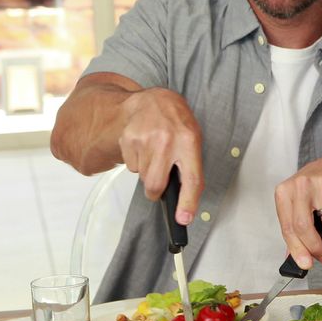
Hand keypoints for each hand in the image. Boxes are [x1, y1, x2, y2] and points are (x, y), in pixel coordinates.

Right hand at [118, 87, 203, 224]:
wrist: (152, 101)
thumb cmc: (176, 122)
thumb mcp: (193, 139)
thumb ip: (190, 166)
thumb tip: (187, 200)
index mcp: (189, 141)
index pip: (191, 178)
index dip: (188, 202)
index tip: (184, 219)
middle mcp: (167, 141)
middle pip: (156, 184)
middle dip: (156, 192)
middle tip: (159, 184)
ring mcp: (145, 140)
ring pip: (142, 177)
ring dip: (148, 172)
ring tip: (155, 153)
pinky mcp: (128, 140)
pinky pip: (131, 166)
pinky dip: (137, 162)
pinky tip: (144, 147)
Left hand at [274, 153, 321, 268]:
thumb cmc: (312, 190)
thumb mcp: (297, 205)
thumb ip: (294, 231)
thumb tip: (293, 259)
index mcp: (284, 193)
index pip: (288, 227)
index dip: (297, 249)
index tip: (305, 264)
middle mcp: (300, 186)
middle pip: (305, 227)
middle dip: (315, 248)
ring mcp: (320, 183)